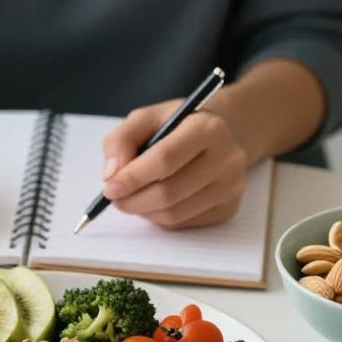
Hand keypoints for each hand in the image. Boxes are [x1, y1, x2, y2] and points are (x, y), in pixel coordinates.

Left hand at [100, 98, 247, 229]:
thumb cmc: (175, 126)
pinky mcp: (229, 208)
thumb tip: (112, 175)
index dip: (132, 178)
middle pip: (168, 193)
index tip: (109, 187)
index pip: (164, 160)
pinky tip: (155, 202)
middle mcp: (227, 157)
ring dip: (144, 211)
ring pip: (174, 214)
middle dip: (133, 200)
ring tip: (133, 199)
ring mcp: (231, 186)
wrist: (214, 136)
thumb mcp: (145, 119)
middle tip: (115, 198)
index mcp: (207, 127)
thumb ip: (121, 140)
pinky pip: (184, 223)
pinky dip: (160, 218)